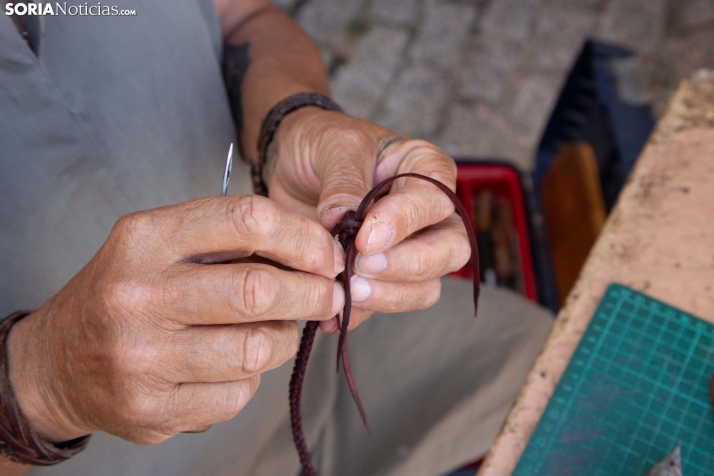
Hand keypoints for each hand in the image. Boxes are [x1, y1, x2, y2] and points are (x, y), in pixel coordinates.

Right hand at [7, 196, 344, 443]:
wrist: (56, 363)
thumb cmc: (127, 294)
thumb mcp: (160, 246)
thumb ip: (229, 241)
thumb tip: (316, 252)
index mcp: (144, 239)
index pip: (246, 220)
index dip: (303, 238)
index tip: (327, 255)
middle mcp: (137, 295)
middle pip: (258, 290)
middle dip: (312, 294)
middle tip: (329, 296)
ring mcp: (140, 358)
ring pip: (257, 348)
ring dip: (285, 339)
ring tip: (279, 331)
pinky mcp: (150, 410)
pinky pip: (237, 395)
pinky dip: (251, 381)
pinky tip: (233, 367)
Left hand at [266, 108, 470, 332]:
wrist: (292, 163)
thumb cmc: (323, 142)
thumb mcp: (333, 147)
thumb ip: (344, 183)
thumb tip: (344, 223)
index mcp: (426, 170)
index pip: (435, 202)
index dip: (406, 223)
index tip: (366, 237)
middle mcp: (428, 214)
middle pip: (449, 252)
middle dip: (408, 266)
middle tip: (361, 267)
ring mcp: (408, 250)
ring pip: (426, 287)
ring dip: (390, 295)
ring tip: (348, 292)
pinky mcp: (380, 277)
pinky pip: (383, 305)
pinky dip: (359, 314)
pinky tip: (331, 315)